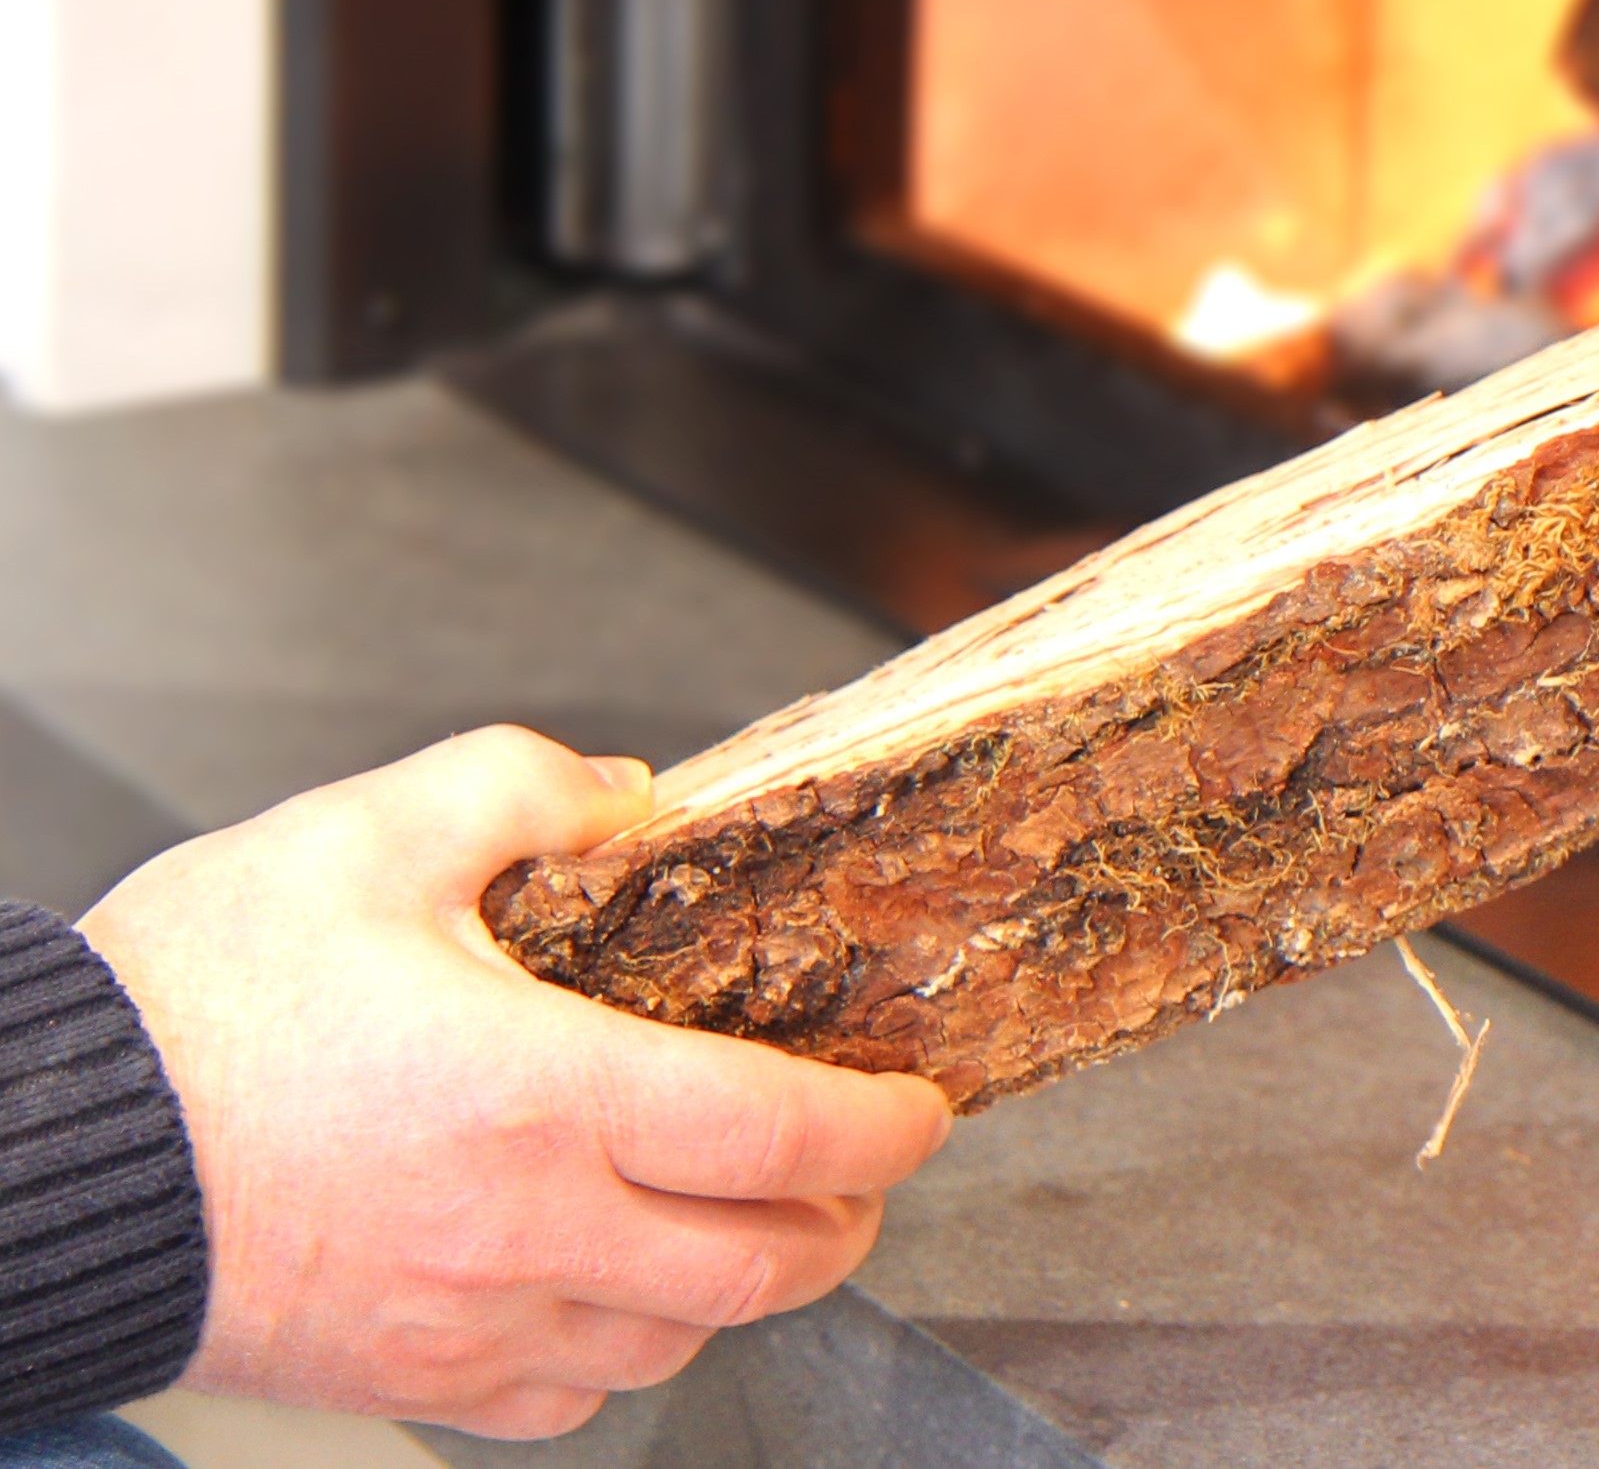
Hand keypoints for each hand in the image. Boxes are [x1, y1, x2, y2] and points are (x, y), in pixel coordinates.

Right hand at [76, 728, 955, 1439]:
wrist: (31, 1153)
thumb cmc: (187, 1004)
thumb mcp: (365, 836)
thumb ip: (522, 791)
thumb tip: (627, 799)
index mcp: (541, 1095)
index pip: (782, 1134)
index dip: (882, 1127)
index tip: (917, 1107)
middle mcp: (523, 1229)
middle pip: (763, 1266)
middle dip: (842, 1219)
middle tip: (857, 1171)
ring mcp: (465, 1322)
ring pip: (675, 1342)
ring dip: (737, 1287)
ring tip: (745, 1219)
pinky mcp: (404, 1379)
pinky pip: (564, 1399)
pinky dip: (623, 1350)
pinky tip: (616, 1285)